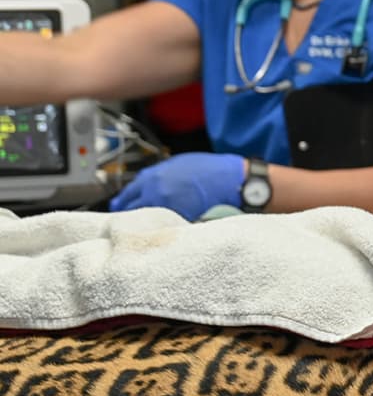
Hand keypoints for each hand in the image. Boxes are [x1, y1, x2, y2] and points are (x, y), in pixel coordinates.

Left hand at [109, 152, 246, 220]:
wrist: (230, 179)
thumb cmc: (208, 170)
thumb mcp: (176, 164)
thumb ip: (156, 176)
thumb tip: (144, 186)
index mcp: (151, 177)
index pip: (125, 196)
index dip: (121, 204)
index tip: (119, 210)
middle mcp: (154, 192)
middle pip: (129, 211)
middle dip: (127, 217)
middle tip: (126, 224)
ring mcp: (166, 207)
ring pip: (144, 222)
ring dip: (143, 225)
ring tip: (144, 230)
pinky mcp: (179, 220)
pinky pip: (163, 228)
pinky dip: (161, 230)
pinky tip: (163, 232)